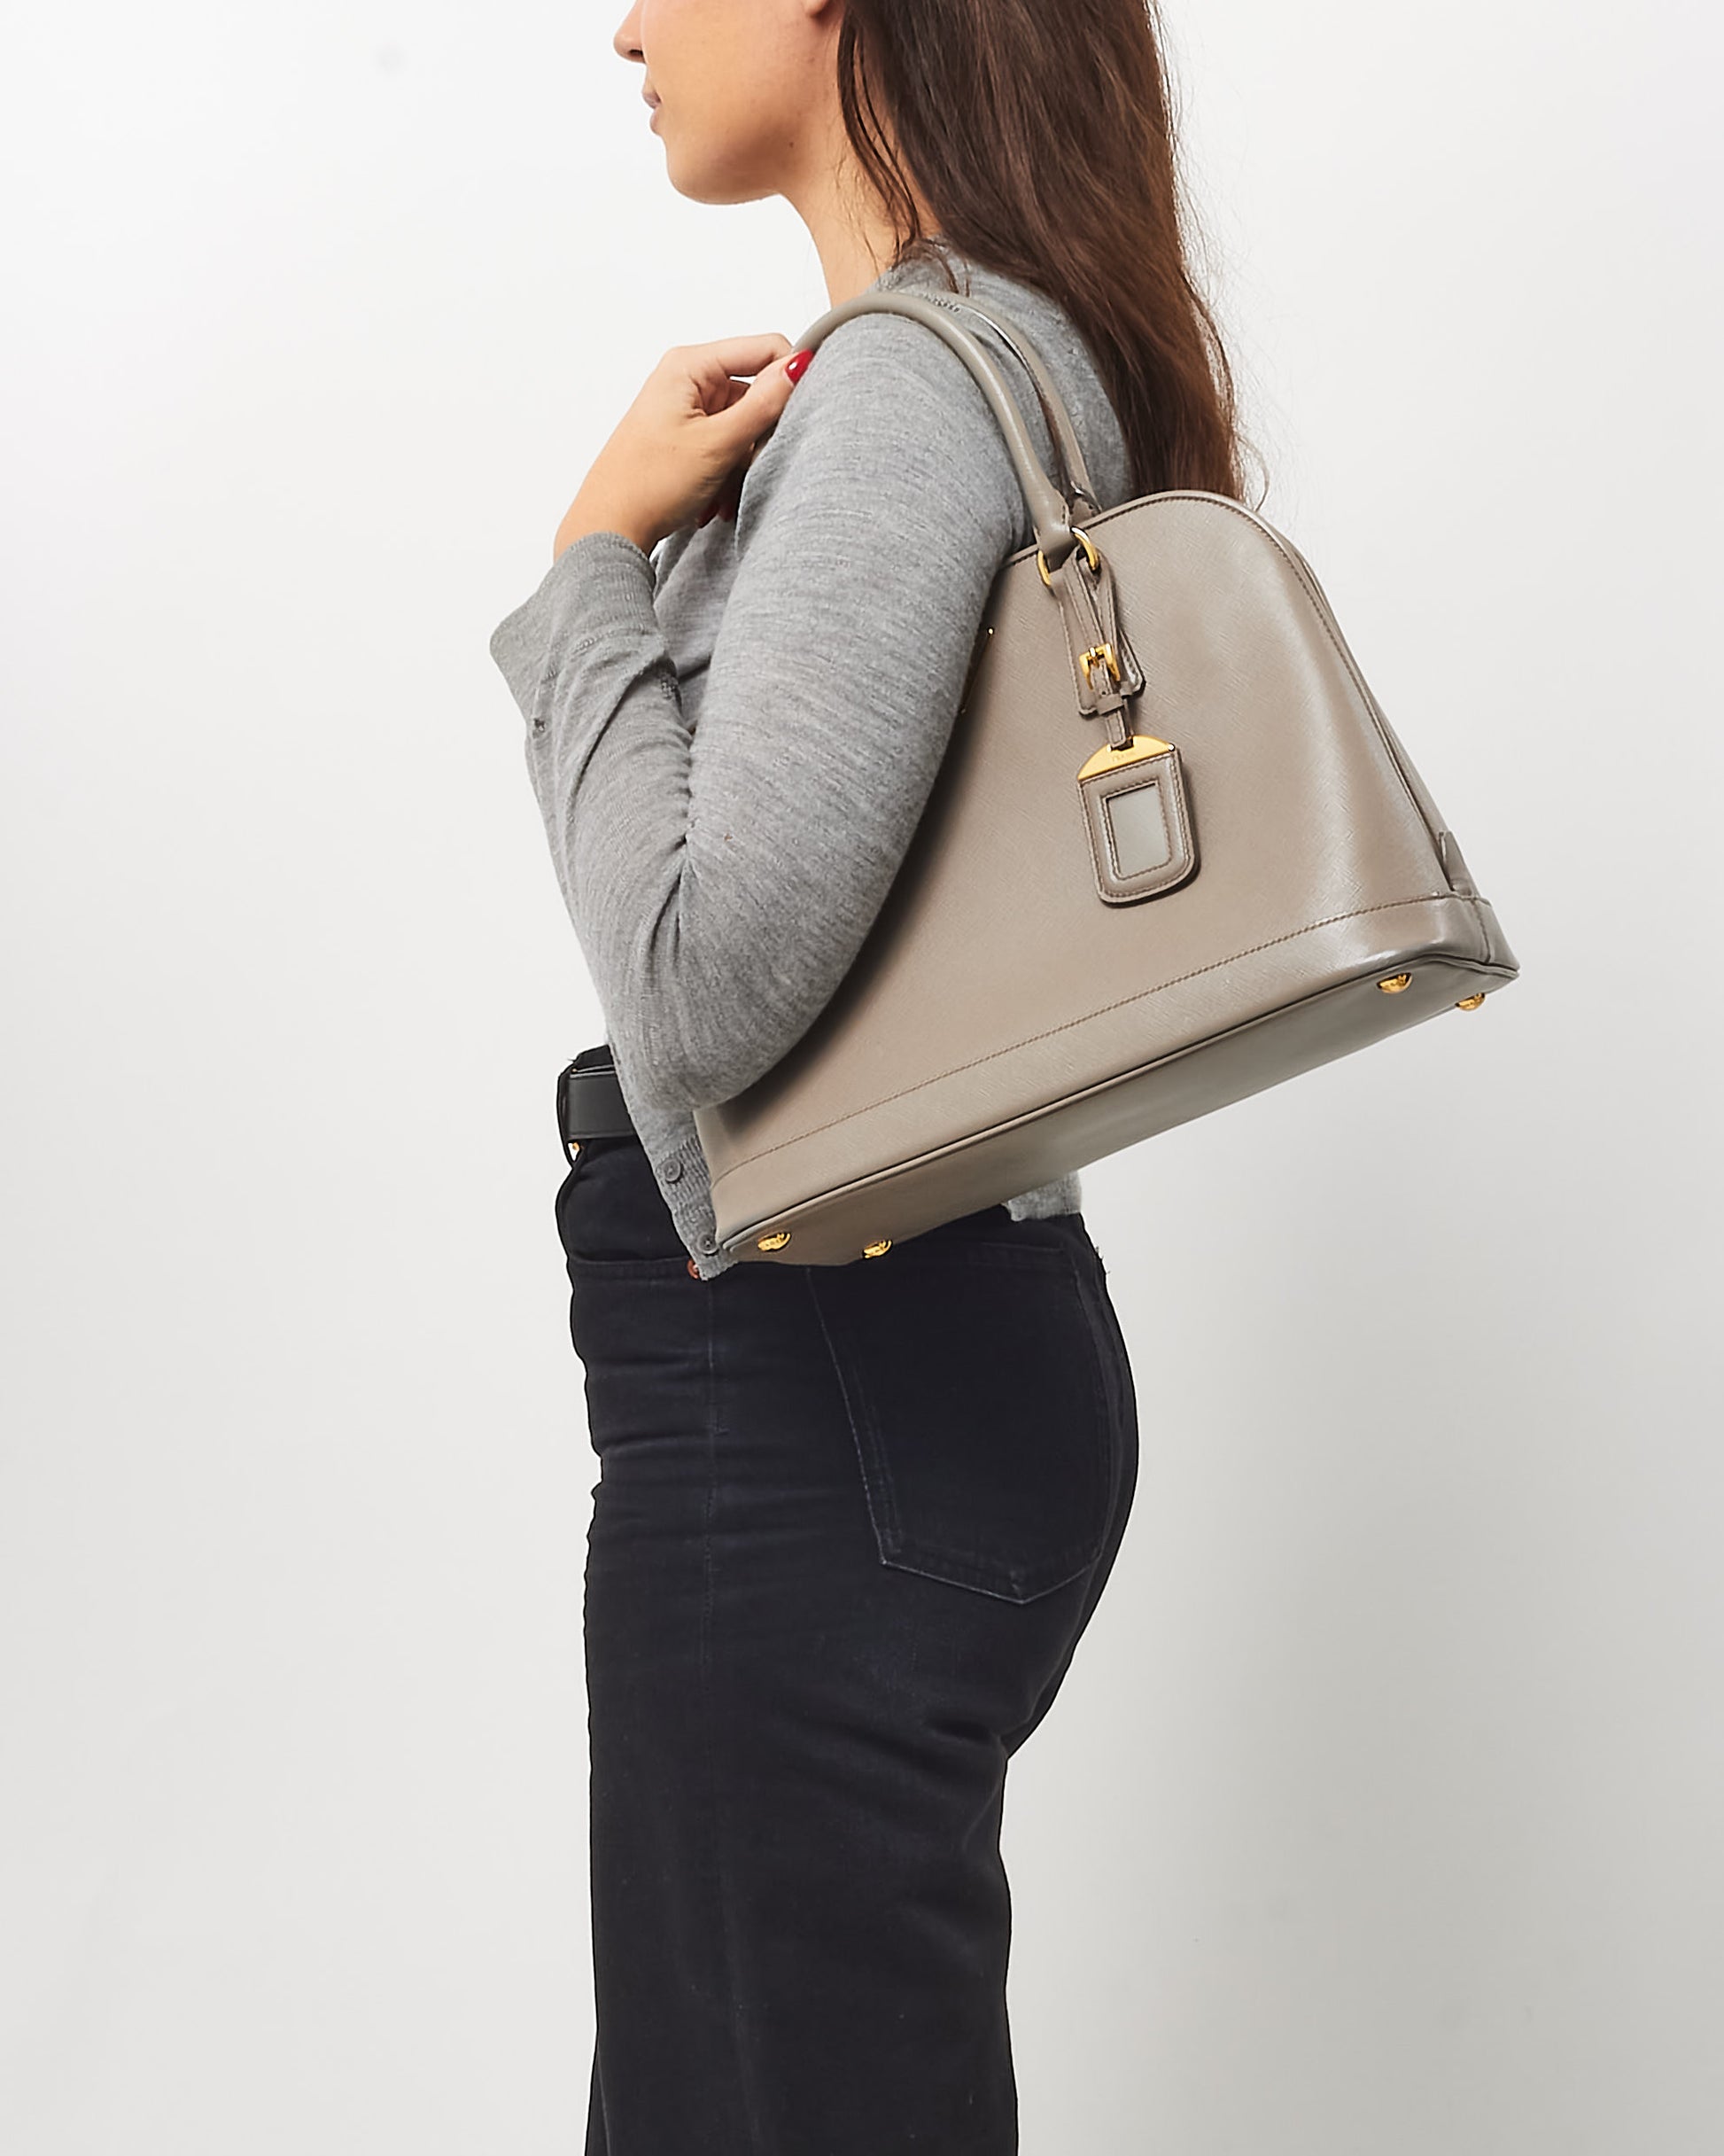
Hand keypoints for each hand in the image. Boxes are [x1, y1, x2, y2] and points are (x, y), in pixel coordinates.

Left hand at [552, 335, 814, 560]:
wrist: (608, 528)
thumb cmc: (647, 485)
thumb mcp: (717, 443)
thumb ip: (764, 403)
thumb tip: (801, 365)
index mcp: (690, 364)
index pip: (765, 349)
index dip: (789, 379)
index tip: (797, 417)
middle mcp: (687, 378)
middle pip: (755, 392)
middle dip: (761, 435)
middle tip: (750, 467)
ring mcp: (686, 408)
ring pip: (743, 425)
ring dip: (744, 463)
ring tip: (724, 493)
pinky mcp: (685, 436)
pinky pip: (725, 445)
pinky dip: (728, 472)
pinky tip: (715, 499)